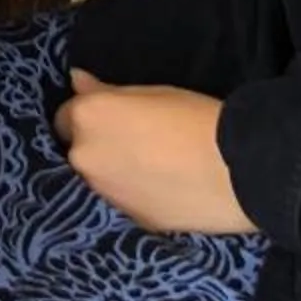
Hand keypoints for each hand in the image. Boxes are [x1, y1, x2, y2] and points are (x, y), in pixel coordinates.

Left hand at [55, 70, 255, 234]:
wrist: (234, 170)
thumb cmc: (194, 118)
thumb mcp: (149, 92)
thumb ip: (104, 91)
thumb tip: (76, 81)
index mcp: (88, 118)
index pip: (66, 116)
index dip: (88, 115)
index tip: (111, 118)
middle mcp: (83, 157)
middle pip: (77, 150)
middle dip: (96, 146)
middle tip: (132, 143)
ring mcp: (102, 193)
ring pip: (96, 179)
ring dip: (110, 172)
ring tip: (148, 169)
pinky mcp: (125, 219)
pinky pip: (118, 202)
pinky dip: (130, 194)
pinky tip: (158, 189)